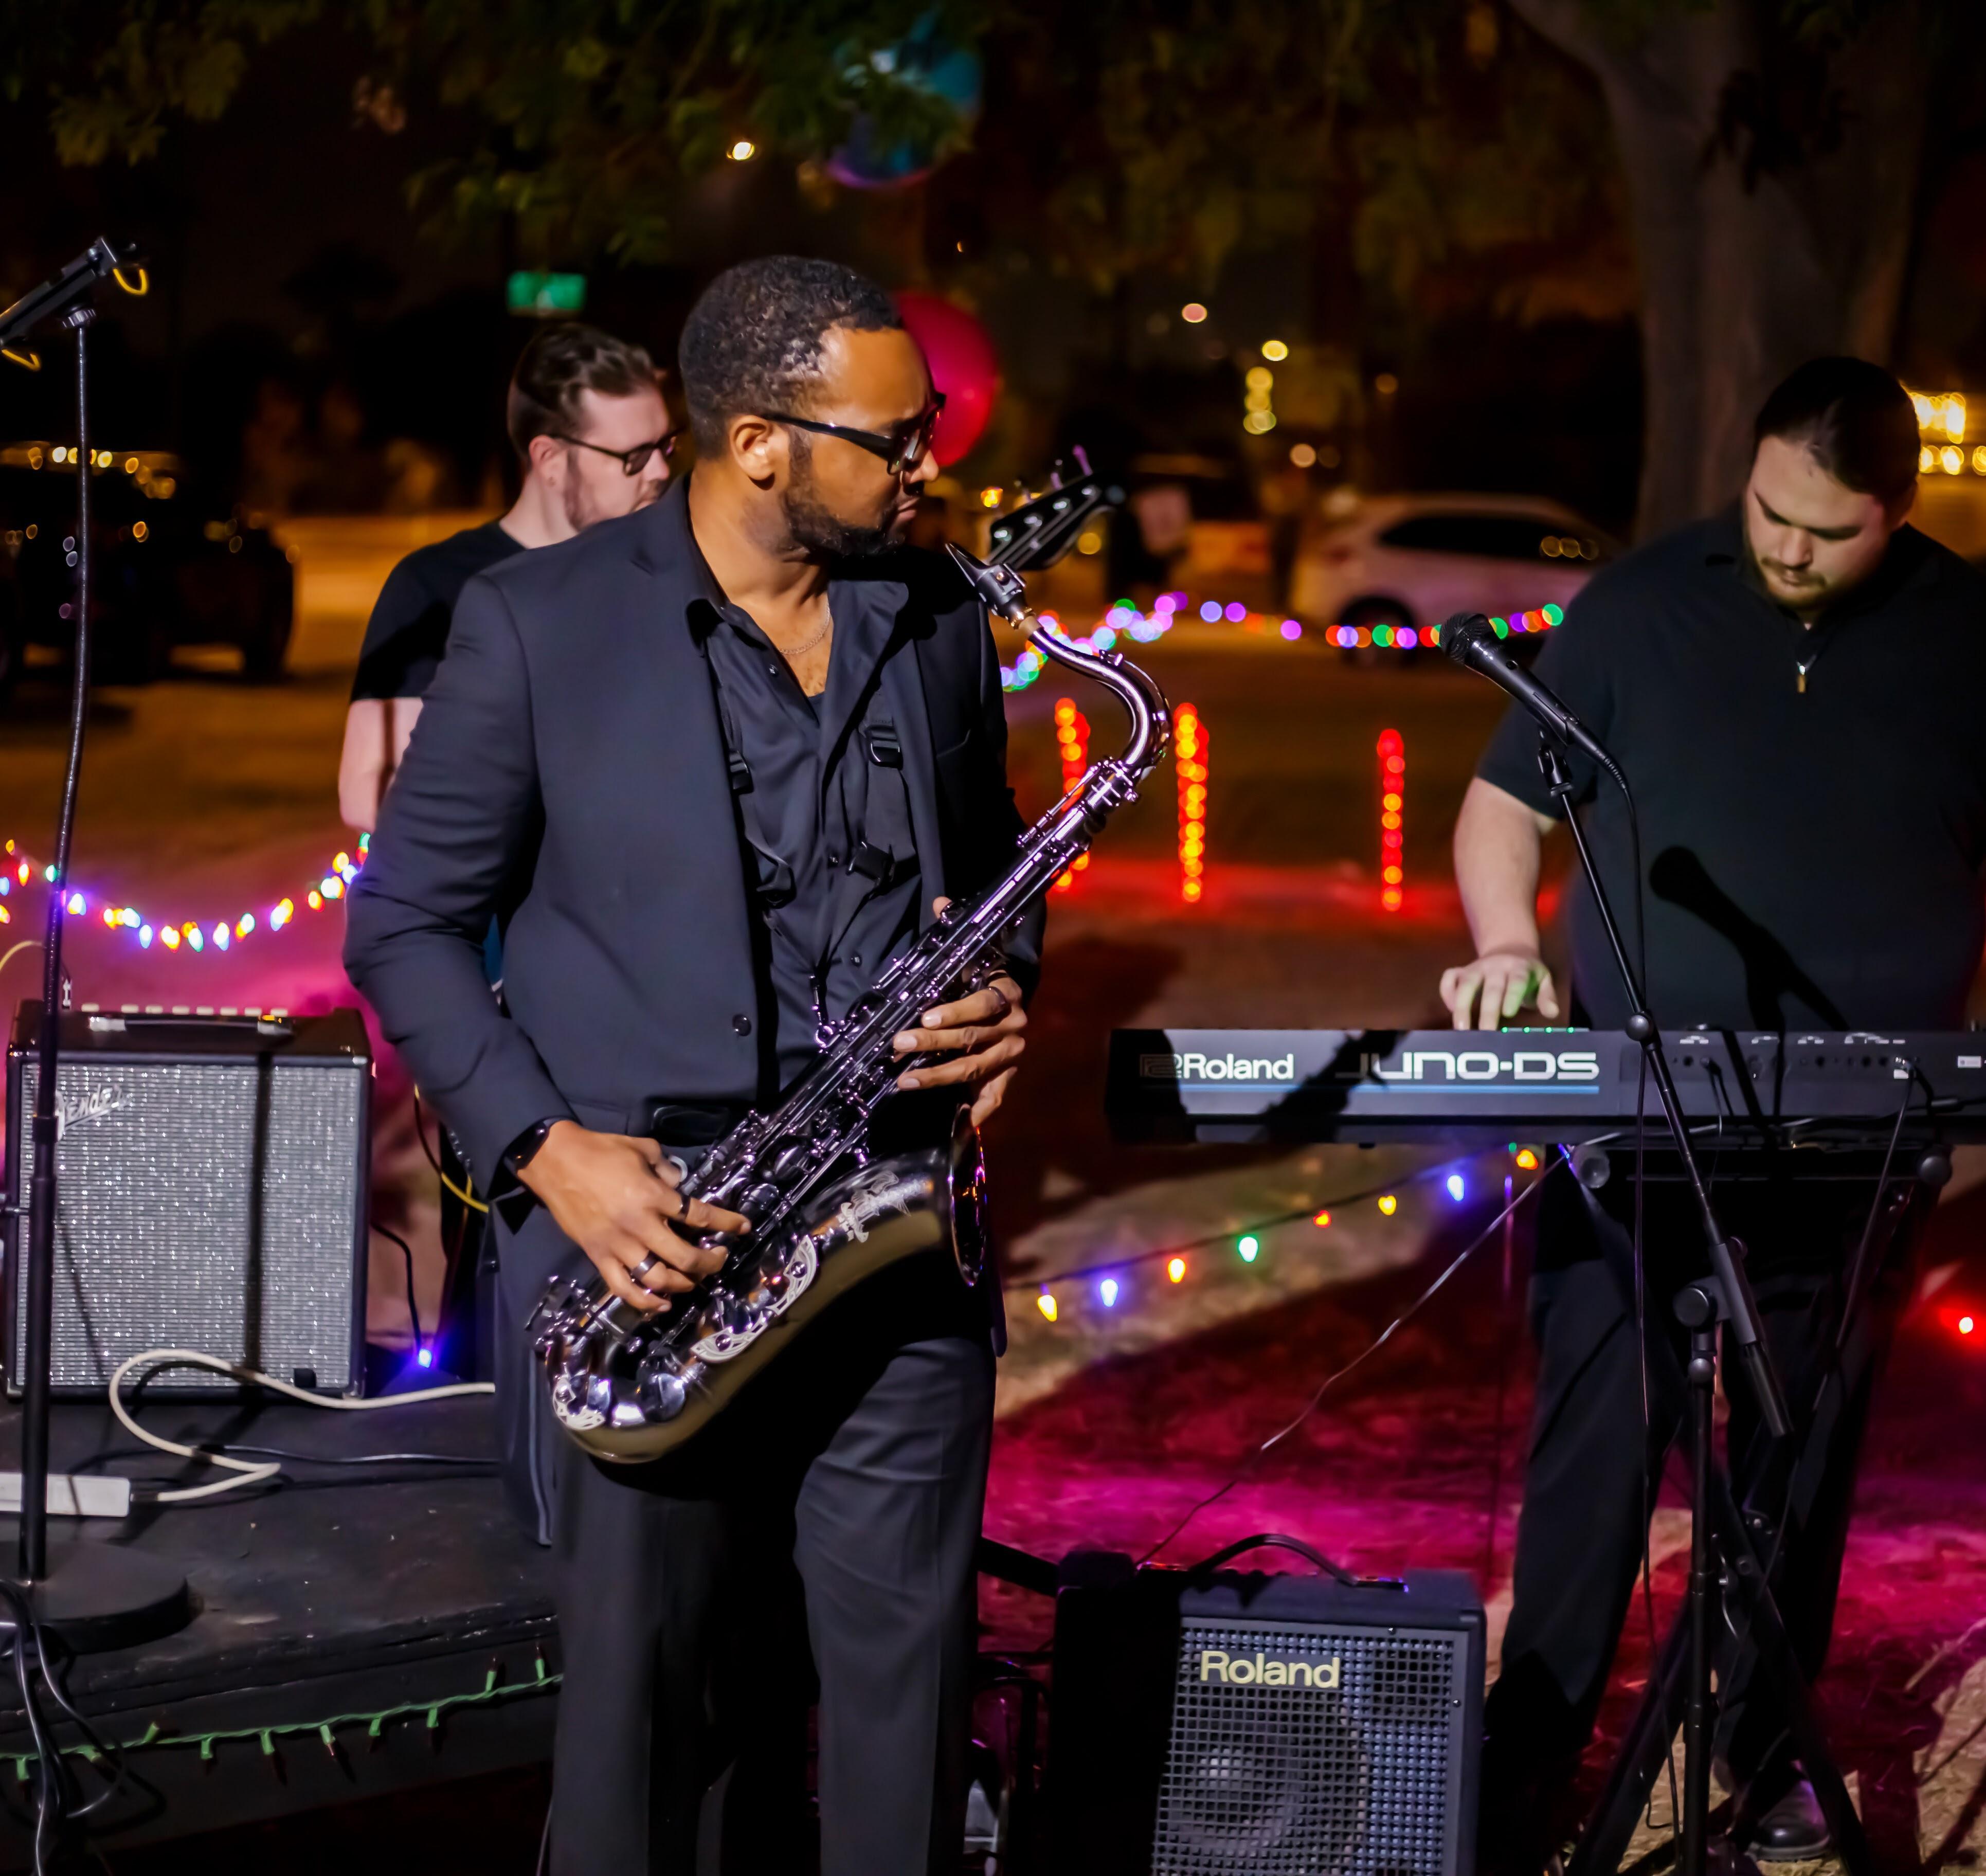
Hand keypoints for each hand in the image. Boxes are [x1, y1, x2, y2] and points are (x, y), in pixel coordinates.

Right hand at [518, 1122, 747, 1313]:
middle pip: (685, 1256)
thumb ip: (666, 1167)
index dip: (727, 1223)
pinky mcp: (598, 1256)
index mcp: (653, 1196)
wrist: (555, 1162)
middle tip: (719, 1258)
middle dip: (710, 1262)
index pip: (699, 1215)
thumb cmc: (600, 1151)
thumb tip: (679, 1184)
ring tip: (693, 1279)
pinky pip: (623, 1288)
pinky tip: (662, 1304)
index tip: (743, 1227)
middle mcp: (639, 1225)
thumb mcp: (642, 1148)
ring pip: (657, 1279)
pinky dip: (645, 1302)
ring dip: (682, 1284)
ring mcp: (618, 1245)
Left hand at [892, 900, 1027, 1125]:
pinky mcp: (1008, 1077)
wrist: (1014, 1001)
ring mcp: (1013, 1055)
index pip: (984, 1003)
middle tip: (898, 1045)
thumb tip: (939, 901)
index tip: (924, 1016)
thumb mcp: (974, 954)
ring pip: (974, 1069)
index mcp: (1007, 992)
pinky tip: (957, 1124)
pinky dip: (976, 1112)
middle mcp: (1015, 1026)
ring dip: (938, 1076)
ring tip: (905, 1080)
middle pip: (972, 1039)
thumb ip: (954, 932)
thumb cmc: (984, 978)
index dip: (955, 1011)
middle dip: (931, 1043)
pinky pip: (995, 1098)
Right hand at [1440, 950, 1560, 1030]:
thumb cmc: (1528, 973)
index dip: (1511, 995)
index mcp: (1519, 968)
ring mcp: (1476, 967)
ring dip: (1461, 1004)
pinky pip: (1449, 977)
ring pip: (1465, 983)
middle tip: (1485, 1033)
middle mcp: (1496, 966)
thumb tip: (1552, 1012)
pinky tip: (1451, 1009)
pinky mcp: (1462, 970)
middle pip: (1490, 987)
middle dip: (1487, 1010)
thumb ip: (1547, 996)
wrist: (1510, 948)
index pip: (1516, 981)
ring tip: (1461, 1027)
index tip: (1508, 1013)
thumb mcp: (1543, 979)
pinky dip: (1447, 992)